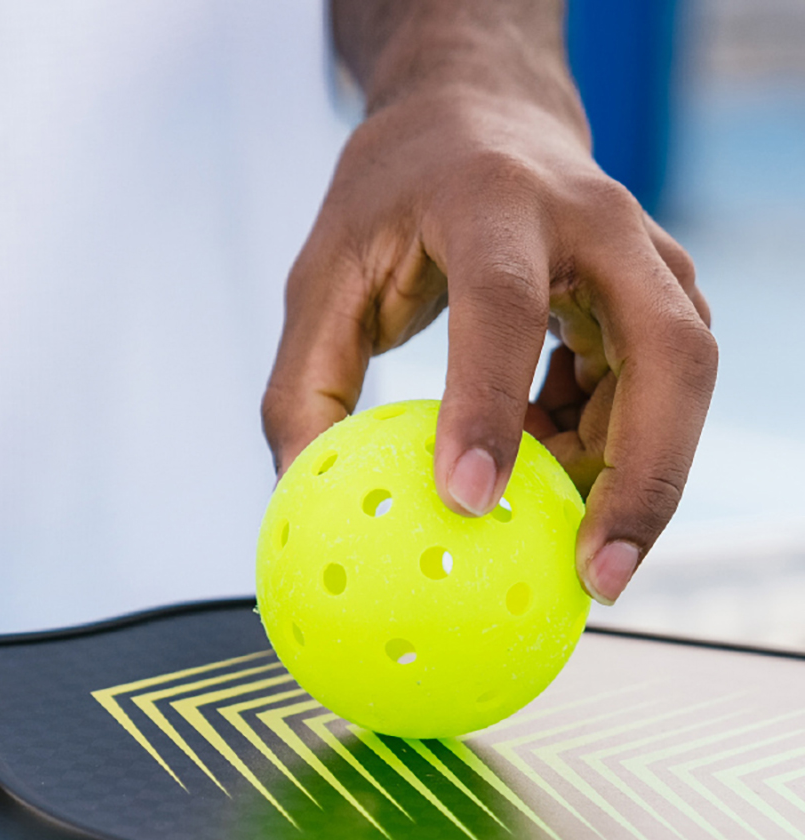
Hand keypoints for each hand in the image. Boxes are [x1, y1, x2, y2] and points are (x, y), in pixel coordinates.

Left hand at [262, 0, 715, 603]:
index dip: (488, 405)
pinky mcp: (659, 288)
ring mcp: (644, 251)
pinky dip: (612, 444)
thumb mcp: (322, 277)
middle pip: (668, 352)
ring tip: (561, 536)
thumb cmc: (390, 198)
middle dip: (645, 476)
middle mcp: (592, 218)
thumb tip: (301, 498)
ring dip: (632, 470)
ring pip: (683, 379)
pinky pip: (659, 386)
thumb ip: (304, 387)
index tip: (464, 502)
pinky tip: (548, 465)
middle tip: (597, 579)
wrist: (476, 115)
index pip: (502, 307)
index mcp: (491, 200)